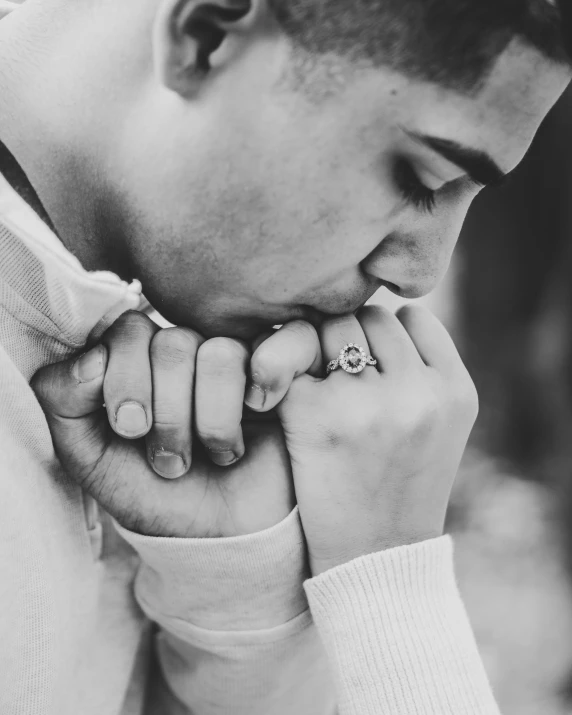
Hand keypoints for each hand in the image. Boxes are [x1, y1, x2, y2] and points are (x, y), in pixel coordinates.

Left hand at [31, 311, 320, 537]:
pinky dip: (270, 377)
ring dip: (212, 420)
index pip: (129, 329)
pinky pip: (288, 340)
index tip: (129, 430)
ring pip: (218, 354)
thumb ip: (63, 401)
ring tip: (216, 455)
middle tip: (171, 460)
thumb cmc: (157, 495)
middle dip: (168, 414)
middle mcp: (193, 352)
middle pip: (172, 343)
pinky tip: (261, 409)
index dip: (124, 377)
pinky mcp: (289, 369)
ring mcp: (242, 358)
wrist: (219, 540)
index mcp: (144, 360)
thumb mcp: (90, 457)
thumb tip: (93, 356)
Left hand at [273, 305, 478, 575]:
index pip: (413, 316)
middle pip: (369, 317)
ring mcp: (366, 403)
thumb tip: (378, 316)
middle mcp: (416, 391)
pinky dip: (282, 374)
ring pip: (331, 329)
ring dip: (318, 349)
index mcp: (453, 390)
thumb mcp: (443, 426)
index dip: (389, 334)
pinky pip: (291, 361)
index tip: (375, 362)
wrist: (376, 562)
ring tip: (317, 387)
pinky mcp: (316, 417)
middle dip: (352, 339)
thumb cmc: (404, 489)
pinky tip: (281, 399)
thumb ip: (425, 369)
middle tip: (339, 376)